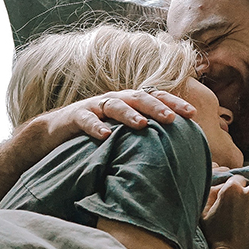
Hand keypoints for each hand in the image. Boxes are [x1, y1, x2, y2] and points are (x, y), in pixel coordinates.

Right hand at [38, 88, 195, 145]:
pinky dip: (95, 126)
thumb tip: (176, 151)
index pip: (156, 97)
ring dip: (129, 114)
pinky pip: (86, 119)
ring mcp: (95, 106)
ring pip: (115, 105)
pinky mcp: (75, 116)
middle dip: (157, 107)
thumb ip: (144, 136)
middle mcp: (115, 100)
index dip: (174, 103)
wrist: (55, 132)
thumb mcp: (123, 133)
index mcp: (130, 103)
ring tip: (142, 124)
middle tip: (172, 119)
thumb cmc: (96, 134)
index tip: (193, 115)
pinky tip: (105, 135)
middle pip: (139, 98)